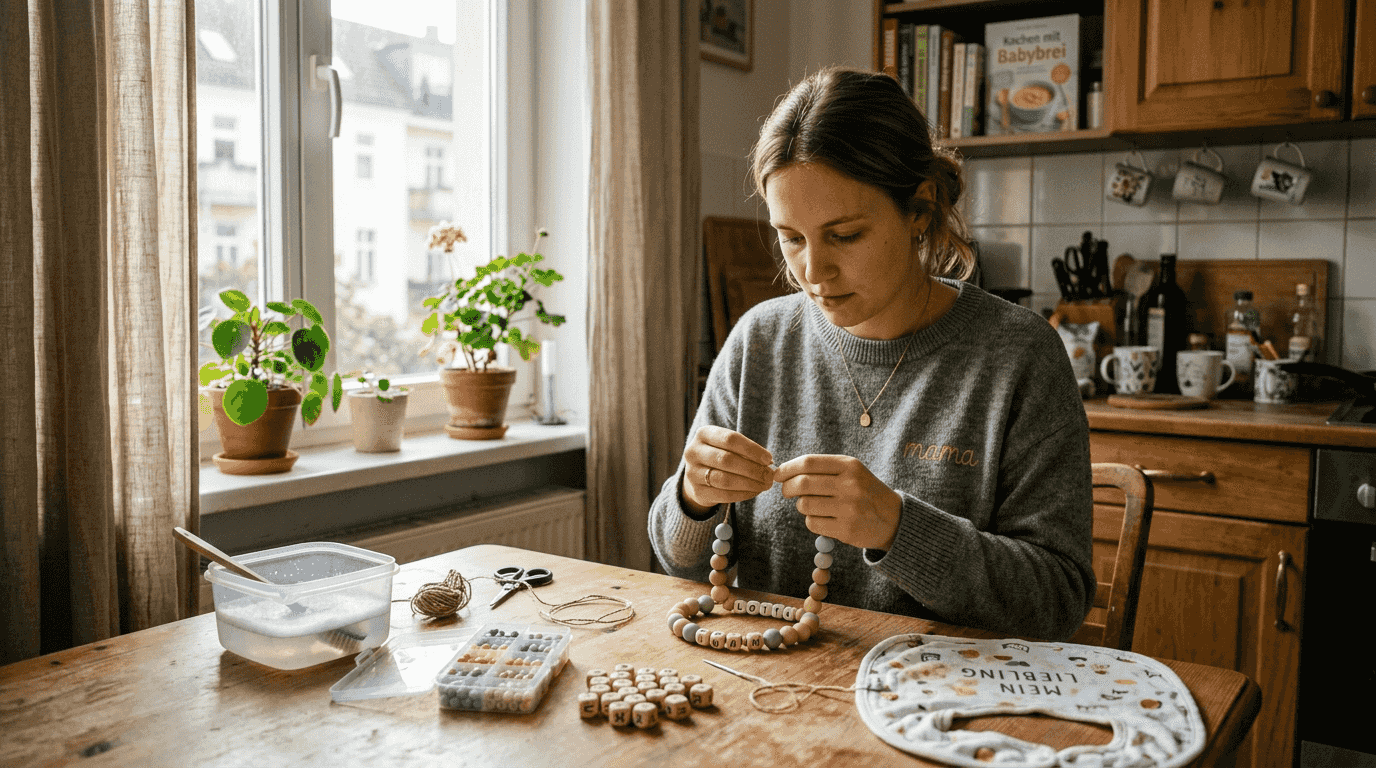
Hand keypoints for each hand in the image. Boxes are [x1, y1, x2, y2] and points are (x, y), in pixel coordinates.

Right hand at [680, 425, 774, 514]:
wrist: (698, 475)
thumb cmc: (720, 456)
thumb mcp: (727, 446)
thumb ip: (744, 451)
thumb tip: (768, 463)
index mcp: (703, 434)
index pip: (730, 439)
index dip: (752, 449)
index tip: (769, 459)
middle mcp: (693, 452)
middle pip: (727, 460)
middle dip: (753, 468)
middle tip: (770, 475)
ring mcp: (692, 473)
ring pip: (725, 479)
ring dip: (750, 483)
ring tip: (765, 484)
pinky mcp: (697, 492)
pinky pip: (724, 495)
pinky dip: (743, 494)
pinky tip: (755, 491)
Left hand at [775, 454, 900, 550]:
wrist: (893, 518)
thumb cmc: (864, 491)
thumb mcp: (851, 471)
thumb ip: (821, 469)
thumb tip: (783, 472)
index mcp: (849, 466)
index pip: (808, 463)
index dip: (787, 468)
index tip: (778, 474)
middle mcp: (850, 485)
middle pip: (802, 483)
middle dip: (787, 488)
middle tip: (787, 492)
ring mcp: (849, 509)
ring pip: (804, 505)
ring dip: (801, 506)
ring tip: (811, 505)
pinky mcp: (846, 530)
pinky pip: (813, 523)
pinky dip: (811, 521)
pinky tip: (822, 518)